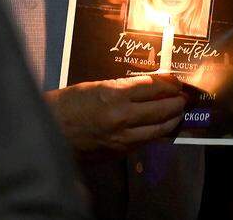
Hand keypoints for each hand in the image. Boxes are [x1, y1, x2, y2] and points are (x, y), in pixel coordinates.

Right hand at [44, 74, 186, 157]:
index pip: (153, 86)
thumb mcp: (97, 86)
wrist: (50, 129)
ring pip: (159, 129)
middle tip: (183, 97)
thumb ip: (124, 87)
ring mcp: (122, 137)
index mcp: (114, 94)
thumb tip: (150, 87)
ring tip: (177, 112)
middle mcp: (122, 116)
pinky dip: (156, 133)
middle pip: (162, 108)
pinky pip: (145, 141)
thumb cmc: (69, 103)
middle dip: (177, 101)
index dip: (169, 83)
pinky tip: (160, 127)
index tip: (176, 81)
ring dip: (172, 119)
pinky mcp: (119, 152)